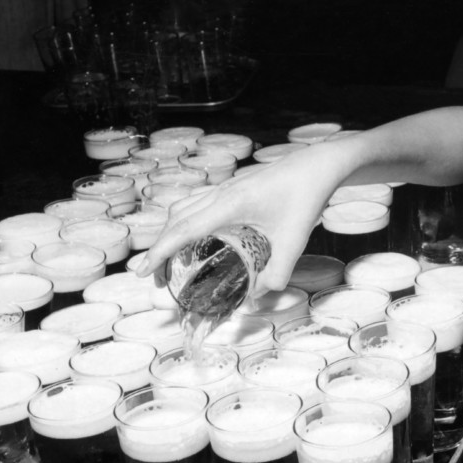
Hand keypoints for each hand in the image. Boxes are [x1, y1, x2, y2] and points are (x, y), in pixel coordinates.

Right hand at [138, 144, 352, 293]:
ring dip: (170, 232)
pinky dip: (185, 219)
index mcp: (231, 204)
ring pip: (184, 207)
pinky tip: (193, 234)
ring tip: (167, 257)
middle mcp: (222, 192)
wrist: (319, 165)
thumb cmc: (307, 197)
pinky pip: (198, 202)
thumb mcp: (295, 241)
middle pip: (176, 219)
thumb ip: (277, 273)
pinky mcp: (234, 185)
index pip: (184, 229)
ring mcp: (226, 186)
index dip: (159, 252)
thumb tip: (258, 297)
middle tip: (153, 277)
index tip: (142, 272)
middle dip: (159, 248)